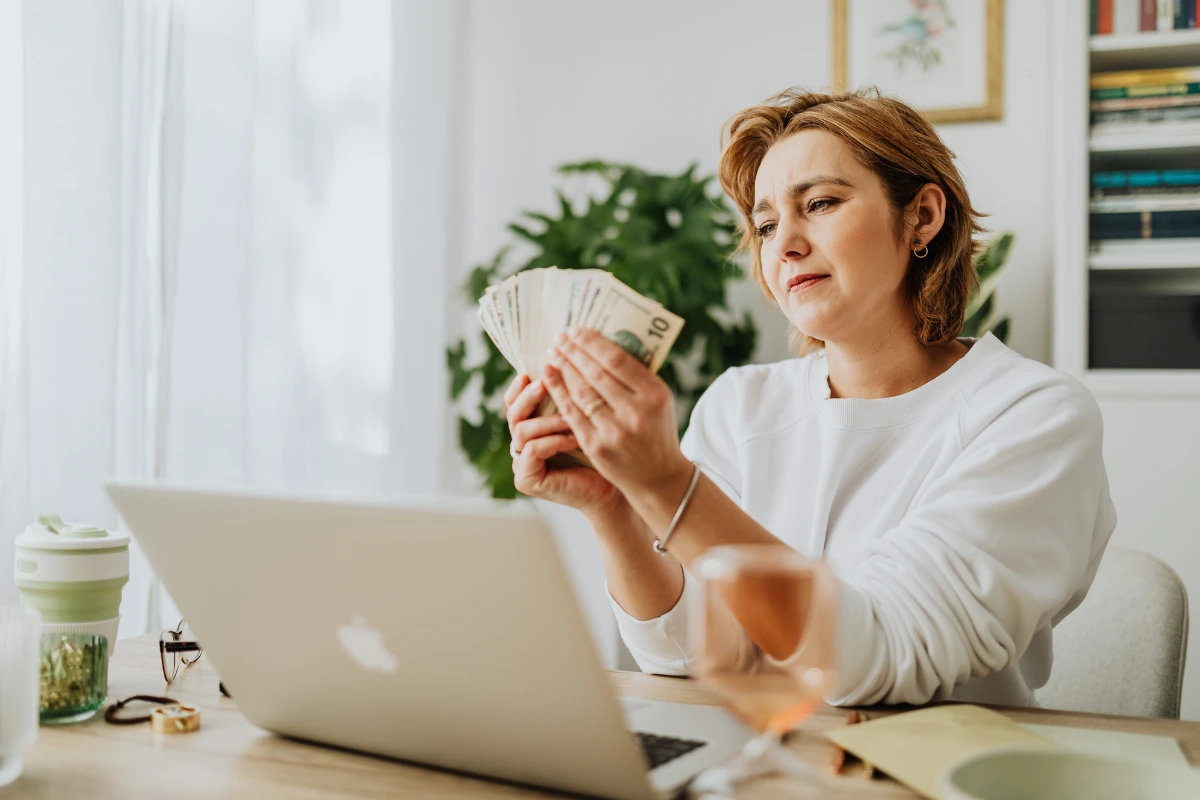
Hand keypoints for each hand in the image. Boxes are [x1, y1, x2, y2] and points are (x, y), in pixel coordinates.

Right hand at [503, 374, 624, 514]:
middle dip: (528, 397)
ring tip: (571, 418)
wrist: (614, 489)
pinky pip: (532, 451)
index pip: (515, 400)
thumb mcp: (586, 415)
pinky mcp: (527, 479)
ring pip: (522, 430)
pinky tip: (574, 439)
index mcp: (532, 425)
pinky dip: (553, 441)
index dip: (520, 386)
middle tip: (544, 384)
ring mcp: (522, 463)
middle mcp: (522, 443)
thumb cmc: (606, 450)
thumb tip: (568, 355)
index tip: (532, 371)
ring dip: (548, 421)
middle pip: (512, 413)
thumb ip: (572, 393)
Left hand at [542, 328, 692, 499]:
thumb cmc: (656, 430)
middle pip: (596, 373)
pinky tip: (548, 376)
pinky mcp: (596, 446)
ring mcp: (614, 431)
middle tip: (560, 337)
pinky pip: (571, 413)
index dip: (592, 343)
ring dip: (563, 368)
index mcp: (654, 394)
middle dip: (574, 352)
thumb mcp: (659, 400)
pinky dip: (558, 391)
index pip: (617, 360)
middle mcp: (636, 412)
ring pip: (581, 392)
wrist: (658, 477)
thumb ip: (636, 376)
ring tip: (553, 353)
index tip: (576, 330)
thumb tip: (601, 344)